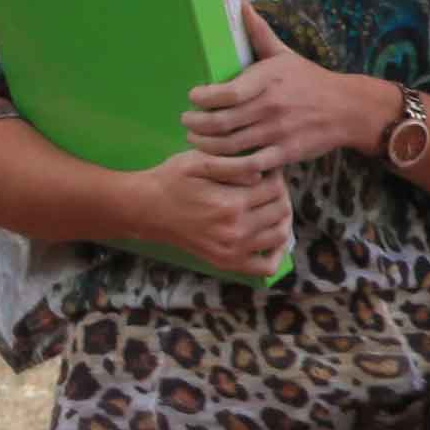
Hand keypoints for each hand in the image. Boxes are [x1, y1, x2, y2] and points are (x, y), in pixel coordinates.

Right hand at [122, 148, 294, 276]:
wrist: (147, 210)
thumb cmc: (172, 180)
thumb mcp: (199, 162)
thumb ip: (234, 166)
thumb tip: (264, 175)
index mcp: (230, 204)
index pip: (275, 188)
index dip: (275, 175)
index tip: (265, 169)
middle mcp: (235, 231)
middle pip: (281, 210)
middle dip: (280, 194)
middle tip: (268, 185)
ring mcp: (232, 251)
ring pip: (280, 235)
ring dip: (282, 218)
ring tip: (269, 206)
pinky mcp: (227, 262)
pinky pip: (265, 267)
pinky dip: (275, 254)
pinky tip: (268, 237)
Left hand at [183, 5, 384, 171]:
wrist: (347, 108)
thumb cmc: (310, 80)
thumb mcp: (284, 54)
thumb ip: (259, 33)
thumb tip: (241, 5)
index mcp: (268, 79)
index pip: (227, 93)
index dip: (203, 98)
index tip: (193, 96)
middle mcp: (271, 106)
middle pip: (221, 122)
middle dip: (196, 125)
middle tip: (186, 122)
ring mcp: (278, 132)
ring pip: (231, 145)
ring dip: (205, 145)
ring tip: (195, 140)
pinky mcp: (285, 153)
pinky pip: (251, 165)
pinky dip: (230, 167)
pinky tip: (219, 161)